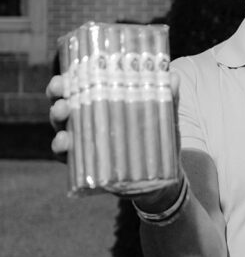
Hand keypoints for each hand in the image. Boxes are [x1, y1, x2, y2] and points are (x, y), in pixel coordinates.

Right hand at [46, 70, 182, 201]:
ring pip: (61, 128)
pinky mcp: (85, 165)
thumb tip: (175, 76)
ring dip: (57, 119)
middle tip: (60, 95)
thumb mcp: (164, 119)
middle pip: (63, 105)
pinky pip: (66, 156)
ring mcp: (85, 144)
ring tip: (62, 113)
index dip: (65, 83)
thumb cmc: (158, 142)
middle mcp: (88, 122)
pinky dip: (61, 148)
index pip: (78, 89)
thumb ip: (168, 99)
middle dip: (56, 98)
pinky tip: (64, 142)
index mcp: (101, 105)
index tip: (63, 78)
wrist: (162, 181)